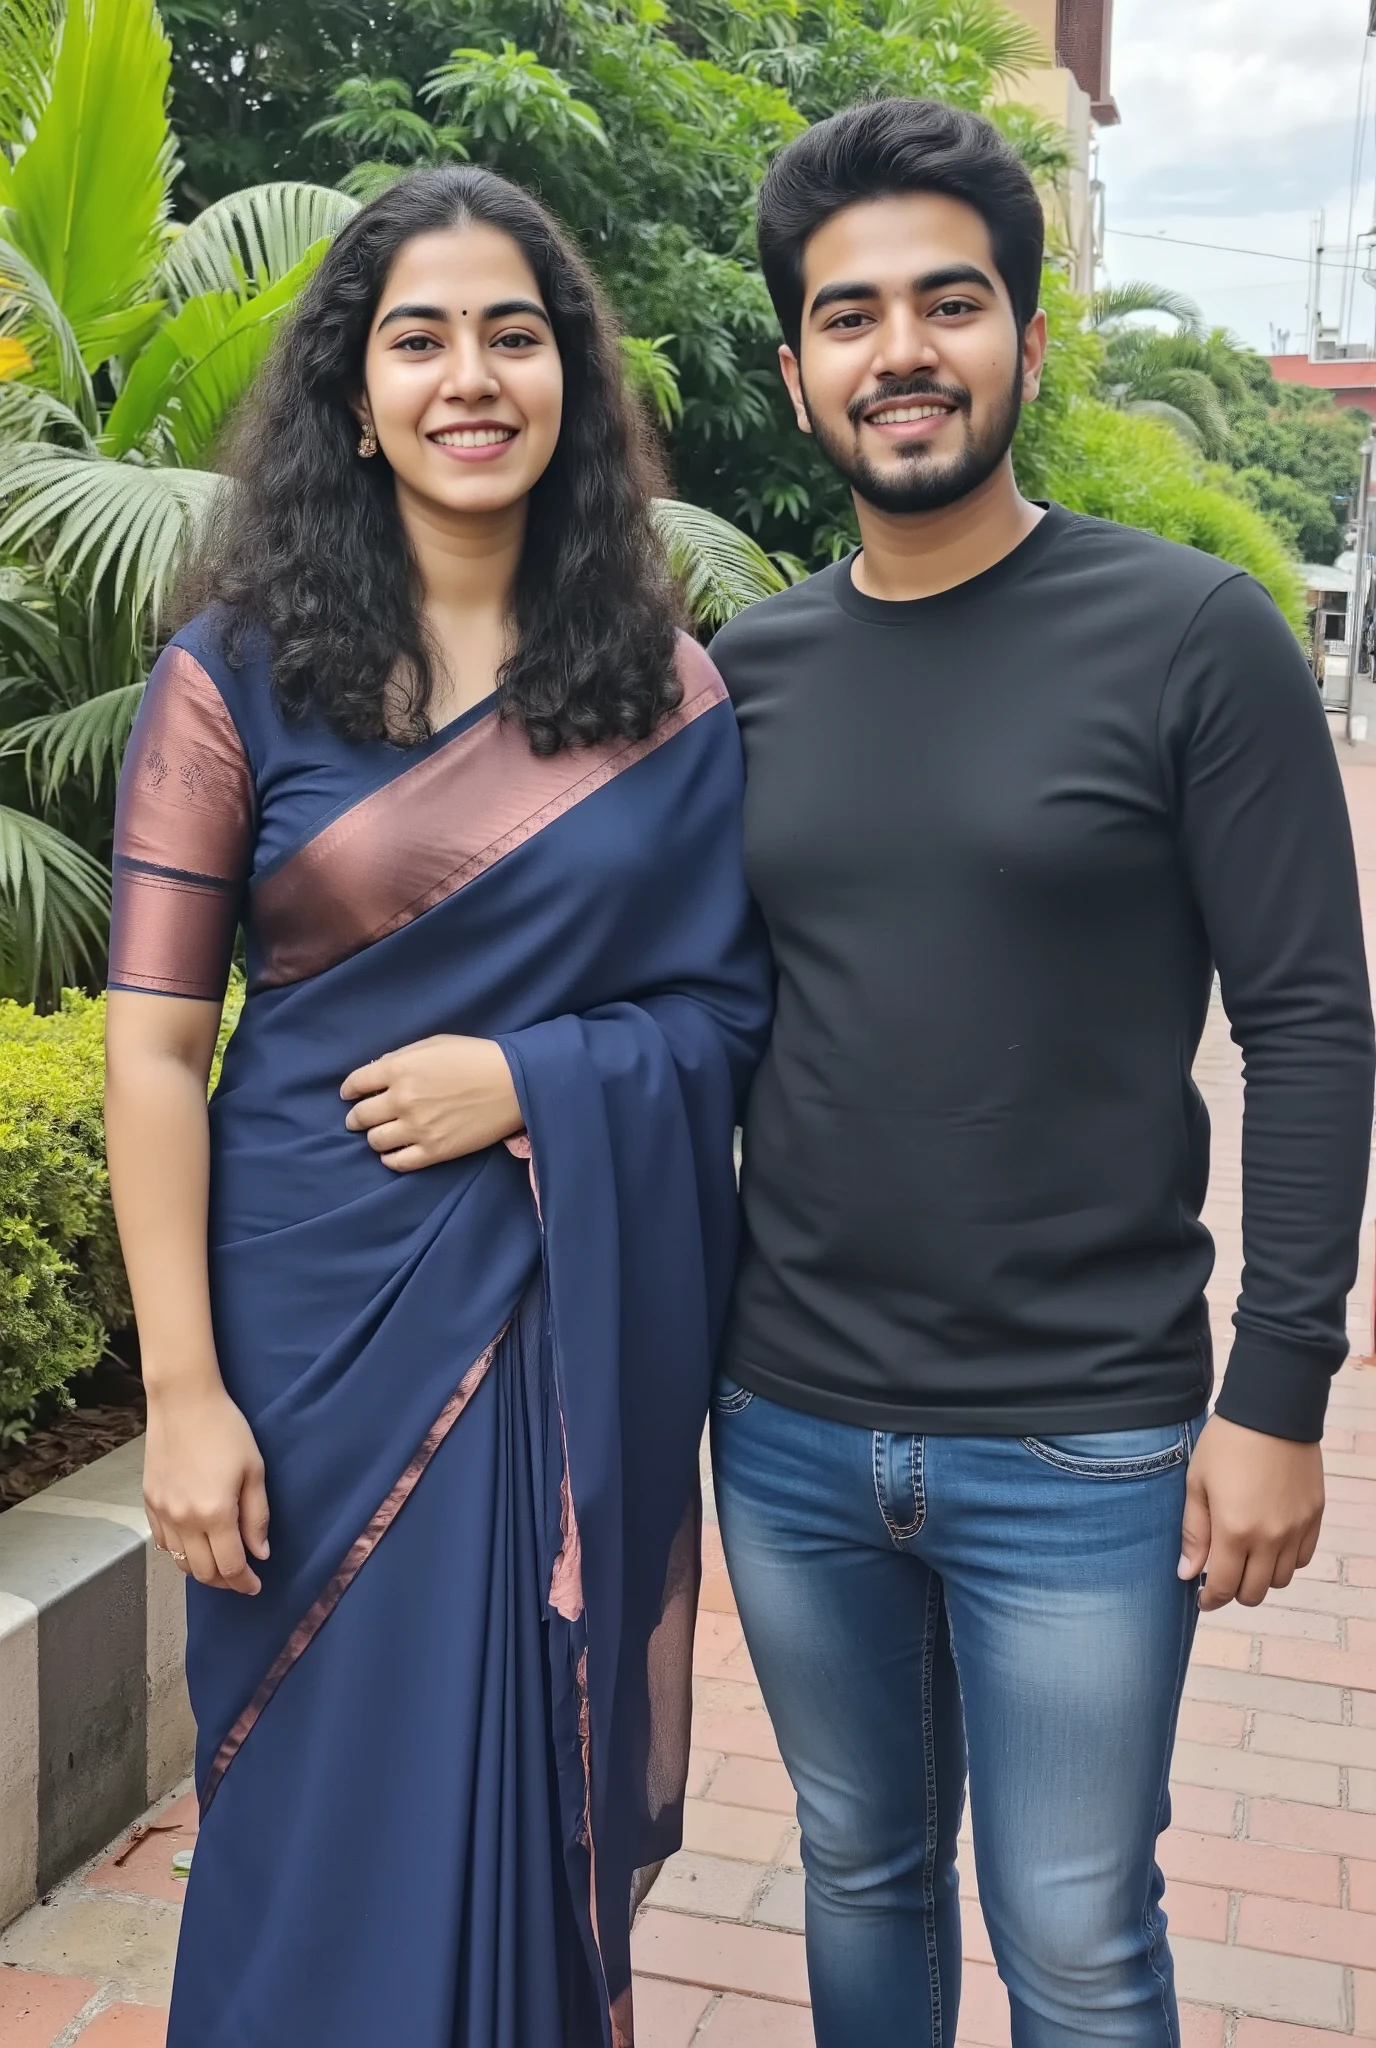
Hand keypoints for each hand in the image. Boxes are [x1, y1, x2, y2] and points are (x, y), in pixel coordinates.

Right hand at [143, 1378, 269, 1594]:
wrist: (183, 1401)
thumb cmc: (226, 1430)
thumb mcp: (253, 1470)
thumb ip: (257, 1516)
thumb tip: (260, 1552)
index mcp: (214, 1513)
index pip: (230, 1566)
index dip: (245, 1583)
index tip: (255, 1586)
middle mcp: (184, 1520)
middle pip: (203, 1572)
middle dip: (225, 1582)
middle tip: (241, 1578)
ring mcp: (162, 1512)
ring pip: (180, 1561)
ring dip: (201, 1570)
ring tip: (220, 1563)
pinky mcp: (148, 1501)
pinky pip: (162, 1542)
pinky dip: (179, 1552)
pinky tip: (194, 1544)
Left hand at [340, 1034, 522, 1171]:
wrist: (513, 1084)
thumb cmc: (475, 1057)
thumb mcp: (434, 1044)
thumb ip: (401, 1057)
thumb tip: (376, 1072)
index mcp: (400, 1069)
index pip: (356, 1083)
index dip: (349, 1090)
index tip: (350, 1095)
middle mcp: (403, 1100)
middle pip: (360, 1116)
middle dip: (356, 1117)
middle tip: (359, 1119)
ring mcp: (418, 1128)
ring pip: (375, 1141)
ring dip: (374, 1137)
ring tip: (383, 1134)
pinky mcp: (435, 1151)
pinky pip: (397, 1163)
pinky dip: (390, 1158)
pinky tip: (394, 1151)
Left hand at [1178, 1413, 1323, 1610]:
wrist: (1272, 1412)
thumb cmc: (1227, 1443)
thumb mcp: (1197, 1483)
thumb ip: (1194, 1532)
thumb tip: (1188, 1573)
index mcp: (1235, 1530)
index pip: (1225, 1587)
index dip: (1212, 1599)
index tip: (1203, 1598)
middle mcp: (1270, 1537)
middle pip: (1256, 1592)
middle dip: (1235, 1592)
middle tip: (1222, 1576)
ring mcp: (1296, 1529)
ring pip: (1280, 1580)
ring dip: (1261, 1578)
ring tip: (1245, 1557)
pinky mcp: (1314, 1517)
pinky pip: (1302, 1559)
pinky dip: (1285, 1561)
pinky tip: (1269, 1544)